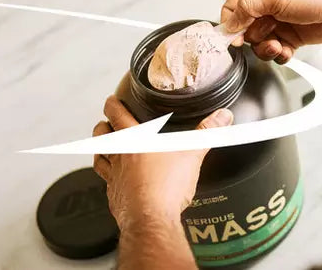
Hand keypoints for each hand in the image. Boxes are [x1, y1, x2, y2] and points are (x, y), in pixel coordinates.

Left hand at [92, 79, 232, 228]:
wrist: (151, 219)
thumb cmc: (165, 186)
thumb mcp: (192, 153)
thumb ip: (207, 133)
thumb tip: (222, 116)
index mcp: (134, 142)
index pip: (116, 116)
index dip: (112, 105)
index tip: (111, 101)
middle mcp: (120, 158)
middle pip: (101, 138)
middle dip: (102, 128)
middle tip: (105, 125)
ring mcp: (115, 180)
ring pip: (100, 161)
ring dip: (101, 153)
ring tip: (105, 151)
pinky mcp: (116, 199)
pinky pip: (109, 186)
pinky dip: (111, 181)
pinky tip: (120, 184)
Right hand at [220, 0, 321, 63]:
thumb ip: (248, 9)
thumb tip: (229, 24)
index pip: (232, 9)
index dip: (229, 25)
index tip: (234, 38)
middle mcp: (267, 8)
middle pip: (244, 31)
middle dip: (253, 39)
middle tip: (267, 36)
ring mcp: (279, 24)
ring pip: (260, 44)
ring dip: (266, 49)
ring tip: (278, 46)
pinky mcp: (291, 38)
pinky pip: (277, 52)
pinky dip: (280, 55)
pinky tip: (288, 51)